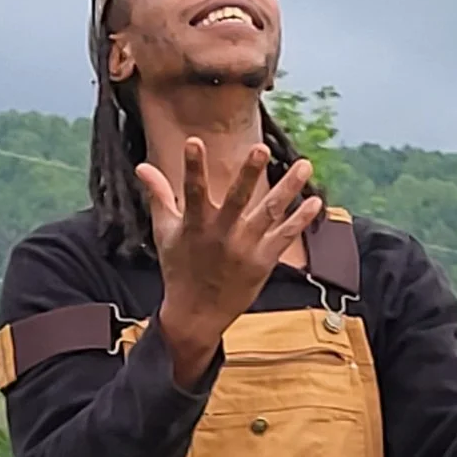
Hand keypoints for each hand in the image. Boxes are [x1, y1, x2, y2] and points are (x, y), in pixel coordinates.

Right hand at [137, 137, 325, 385]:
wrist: (196, 315)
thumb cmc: (179, 269)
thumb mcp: (165, 233)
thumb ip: (159, 196)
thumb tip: (142, 167)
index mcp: (195, 227)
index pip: (192, 191)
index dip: (192, 167)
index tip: (193, 141)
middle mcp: (221, 236)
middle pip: (237, 200)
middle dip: (248, 174)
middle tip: (261, 148)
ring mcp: (244, 249)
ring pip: (269, 214)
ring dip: (288, 189)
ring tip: (305, 164)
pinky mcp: (262, 262)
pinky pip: (284, 237)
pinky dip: (300, 220)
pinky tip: (315, 201)